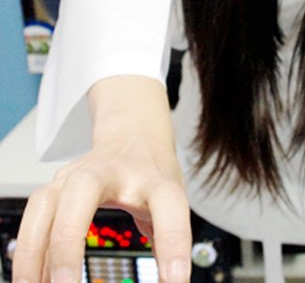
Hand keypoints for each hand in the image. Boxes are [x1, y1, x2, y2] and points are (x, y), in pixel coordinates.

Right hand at [13, 76, 191, 282]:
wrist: (136, 135)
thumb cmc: (154, 174)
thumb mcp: (172, 201)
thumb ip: (167, 241)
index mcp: (156, 179)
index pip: (168, 204)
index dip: (173, 245)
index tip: (174, 282)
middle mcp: (116, 171)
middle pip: (85, 188)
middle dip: (69, 240)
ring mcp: (82, 173)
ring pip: (47, 200)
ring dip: (34, 251)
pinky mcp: (60, 182)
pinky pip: (35, 215)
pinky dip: (30, 250)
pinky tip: (33, 277)